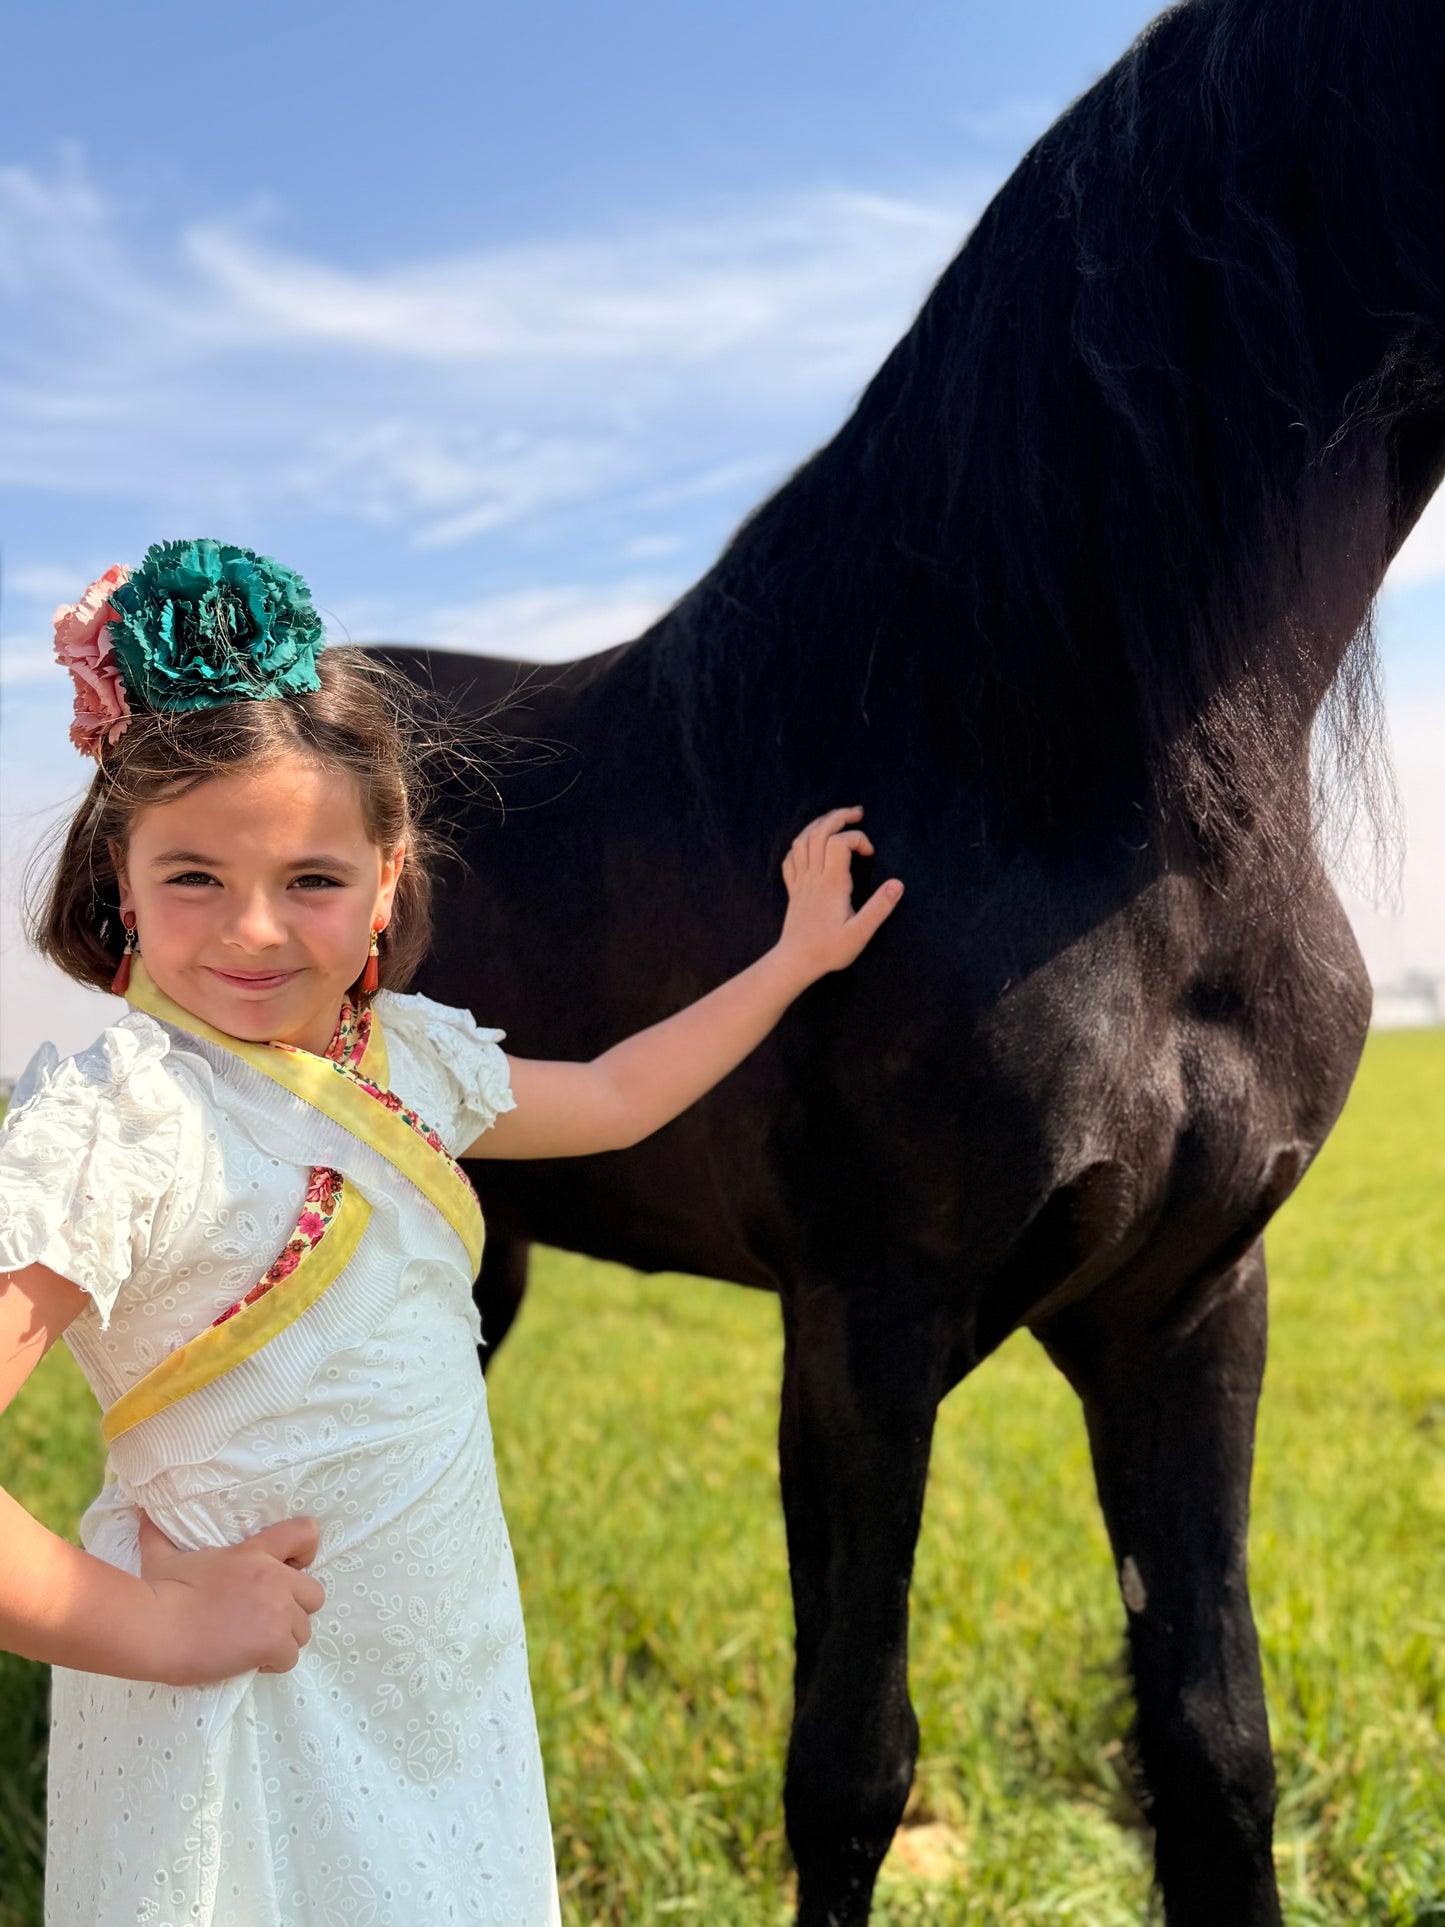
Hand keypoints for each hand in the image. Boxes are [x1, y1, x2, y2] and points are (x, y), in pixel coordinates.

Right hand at [136, 1509, 326, 1686]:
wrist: (155, 1628)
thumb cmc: (159, 1592)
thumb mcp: (163, 1554)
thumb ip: (159, 1532)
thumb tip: (142, 1512)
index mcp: (255, 1552)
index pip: (306, 1533)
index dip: (304, 1553)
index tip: (289, 1569)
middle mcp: (274, 1578)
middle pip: (314, 1595)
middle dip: (294, 1610)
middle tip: (264, 1621)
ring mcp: (277, 1611)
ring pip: (303, 1631)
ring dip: (282, 1640)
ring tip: (253, 1645)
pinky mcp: (273, 1642)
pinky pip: (289, 1658)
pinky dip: (272, 1664)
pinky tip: (249, 1662)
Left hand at [777, 806, 903, 979]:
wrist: (796, 962)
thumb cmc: (829, 950)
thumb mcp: (860, 933)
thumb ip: (879, 908)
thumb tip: (898, 884)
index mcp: (831, 884)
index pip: (840, 842)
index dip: (858, 838)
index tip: (870, 853)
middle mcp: (813, 877)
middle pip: (820, 832)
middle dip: (839, 816)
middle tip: (858, 813)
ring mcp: (800, 881)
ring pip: (803, 840)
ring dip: (819, 824)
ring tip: (836, 820)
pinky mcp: (793, 889)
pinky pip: (791, 857)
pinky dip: (801, 843)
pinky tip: (811, 845)